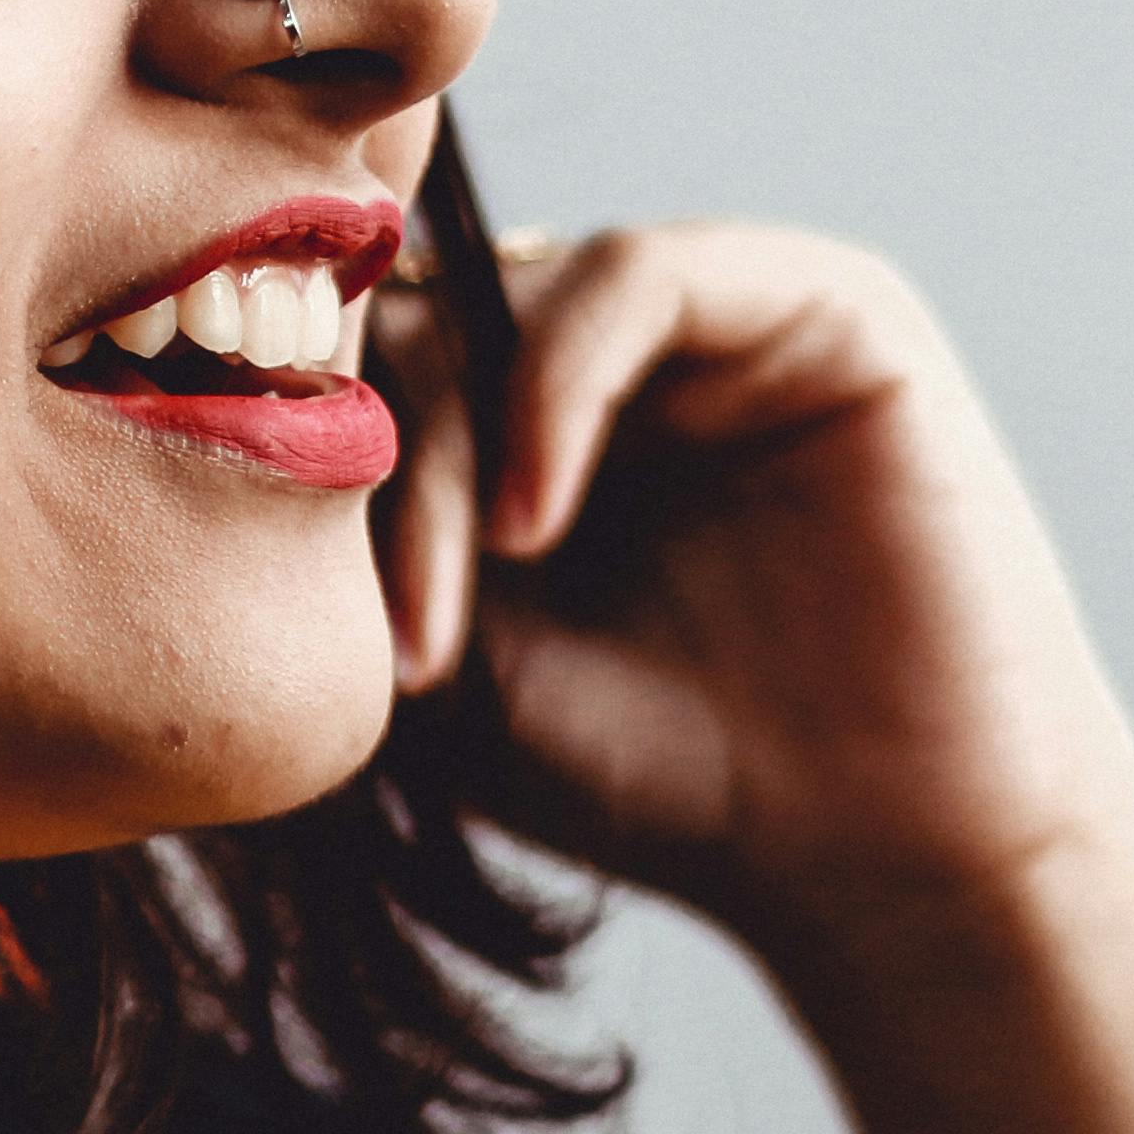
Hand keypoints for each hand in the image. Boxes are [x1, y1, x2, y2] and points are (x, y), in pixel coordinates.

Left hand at [378, 222, 1133, 944]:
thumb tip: (252, 425)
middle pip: (417, 313)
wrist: (880, 860)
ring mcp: (722, 323)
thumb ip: (367, 537)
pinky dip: (552, 382)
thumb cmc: (670, 782)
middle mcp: (622, 356)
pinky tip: (534, 521)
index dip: (313, 469)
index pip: (368, 364)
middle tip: (401, 633)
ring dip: (452, 434)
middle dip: (380, 459)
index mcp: (530, 426)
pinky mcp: (826, 309)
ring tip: (479, 587)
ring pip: (504, 291)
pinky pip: (633, 273)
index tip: (321, 637)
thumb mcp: (463, 665)